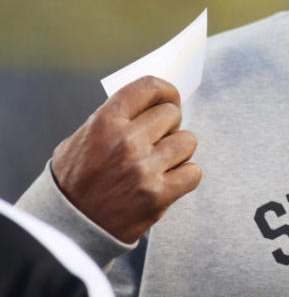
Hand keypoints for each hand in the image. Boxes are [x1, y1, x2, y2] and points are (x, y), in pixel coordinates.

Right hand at [51, 76, 201, 242]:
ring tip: (158, 164)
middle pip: (172, 113)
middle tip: (154, 142)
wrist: (67, 229)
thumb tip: (152, 101)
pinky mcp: (158, 195)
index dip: (165, 91)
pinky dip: (185, 177)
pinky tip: (166, 182)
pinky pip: (194, 172)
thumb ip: (116, 118)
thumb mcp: (83, 138)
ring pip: (188, 141)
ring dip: (177, 152)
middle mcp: (126, 142)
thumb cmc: (76, 181)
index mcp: (105, 122)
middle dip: (168, 126)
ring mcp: (144, 169)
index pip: (149, 87)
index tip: (169, 99)